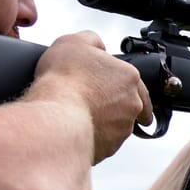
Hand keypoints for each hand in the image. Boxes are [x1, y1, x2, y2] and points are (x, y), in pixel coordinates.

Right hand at [29, 31, 153, 162]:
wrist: (54, 117)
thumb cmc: (63, 79)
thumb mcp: (74, 42)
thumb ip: (92, 41)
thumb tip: (98, 46)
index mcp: (129, 78)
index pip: (135, 81)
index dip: (122, 83)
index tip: (115, 89)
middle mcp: (132, 105)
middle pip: (128, 104)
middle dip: (115, 104)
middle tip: (95, 101)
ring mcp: (122, 129)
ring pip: (118, 125)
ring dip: (105, 121)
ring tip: (80, 115)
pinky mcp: (109, 148)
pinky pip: (104, 142)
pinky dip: (93, 136)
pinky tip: (76, 129)